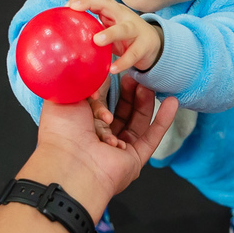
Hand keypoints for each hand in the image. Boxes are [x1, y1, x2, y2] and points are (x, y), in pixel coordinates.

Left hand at [37, 74, 177, 200]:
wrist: (71, 163)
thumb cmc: (62, 132)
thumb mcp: (67, 97)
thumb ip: (81, 82)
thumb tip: (93, 69)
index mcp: (80, 126)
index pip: (99, 104)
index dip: (108, 89)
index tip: (115, 74)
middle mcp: (99, 139)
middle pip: (121, 113)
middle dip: (130, 94)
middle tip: (136, 77)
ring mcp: (118, 149)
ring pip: (137, 123)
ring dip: (145, 103)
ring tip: (149, 86)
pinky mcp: (134, 159)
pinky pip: (152, 137)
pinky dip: (163, 120)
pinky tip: (172, 103)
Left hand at [67, 0, 162, 73]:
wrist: (153, 45)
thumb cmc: (124, 36)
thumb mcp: (108, 28)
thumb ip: (91, 27)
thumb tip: (64, 32)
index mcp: (113, 11)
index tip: (67, 4)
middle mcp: (124, 16)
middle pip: (108, 5)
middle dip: (91, 3)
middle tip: (74, 8)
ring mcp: (136, 30)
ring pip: (123, 29)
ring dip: (110, 33)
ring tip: (97, 40)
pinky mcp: (144, 46)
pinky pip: (132, 55)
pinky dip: (123, 62)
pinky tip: (113, 69)